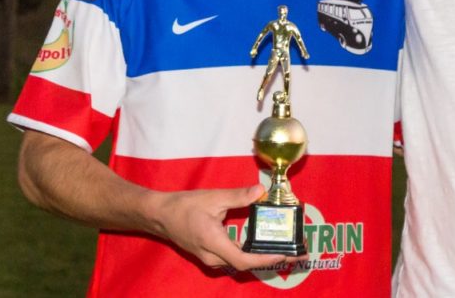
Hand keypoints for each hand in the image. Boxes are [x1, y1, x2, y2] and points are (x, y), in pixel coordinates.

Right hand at [148, 184, 285, 271]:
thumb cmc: (184, 206)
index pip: (243, 260)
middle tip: (295, 253)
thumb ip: (238, 196)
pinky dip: (250, 253)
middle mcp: (213, 257)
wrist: (160, 215)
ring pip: (239, 262)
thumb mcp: (213, 197)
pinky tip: (262, 244)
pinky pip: (233, 258)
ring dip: (261, 257)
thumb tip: (261, 190)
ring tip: (284, 249)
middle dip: (271, 259)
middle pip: (245, 264)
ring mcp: (210, 258)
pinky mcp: (209, 254)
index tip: (285, 254)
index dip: (265, 259)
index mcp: (214, 243)